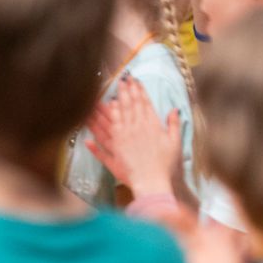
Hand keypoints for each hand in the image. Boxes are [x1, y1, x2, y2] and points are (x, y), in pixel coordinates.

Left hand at [84, 76, 182, 197]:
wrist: (152, 181)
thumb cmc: (166, 164)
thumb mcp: (175, 142)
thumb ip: (174, 124)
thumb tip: (174, 110)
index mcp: (151, 125)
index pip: (144, 103)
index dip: (139, 91)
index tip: (135, 81)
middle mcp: (135, 128)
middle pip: (128, 106)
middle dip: (125, 92)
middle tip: (121, 80)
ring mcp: (122, 138)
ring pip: (113, 117)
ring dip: (107, 105)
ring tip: (103, 94)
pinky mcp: (113, 150)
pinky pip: (101, 136)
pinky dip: (94, 128)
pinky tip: (88, 120)